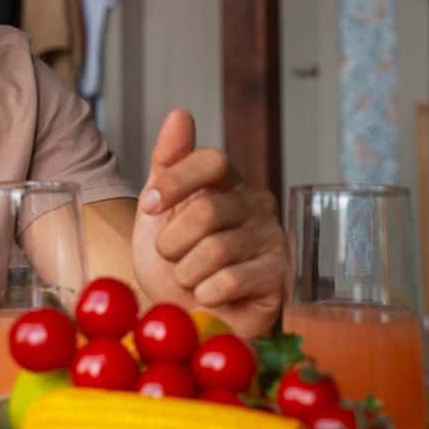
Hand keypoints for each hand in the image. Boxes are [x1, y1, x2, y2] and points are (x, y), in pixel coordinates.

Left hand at [130, 109, 287, 338]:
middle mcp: (256, 204)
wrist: (183, 315)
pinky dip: (206, 294)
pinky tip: (209, 296)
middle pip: (206, 210)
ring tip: (189, 279)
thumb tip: (180, 113)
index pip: (212, 160)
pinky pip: (229, 281)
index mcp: (227, 182)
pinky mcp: (279, 279)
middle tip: (171, 255)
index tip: (149, 206)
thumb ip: (167, 163)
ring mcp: (273, 239)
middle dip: (173, 241)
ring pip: (215, 250)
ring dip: (186, 272)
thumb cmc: (172, 260)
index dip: (175, 181)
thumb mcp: (158, 210)